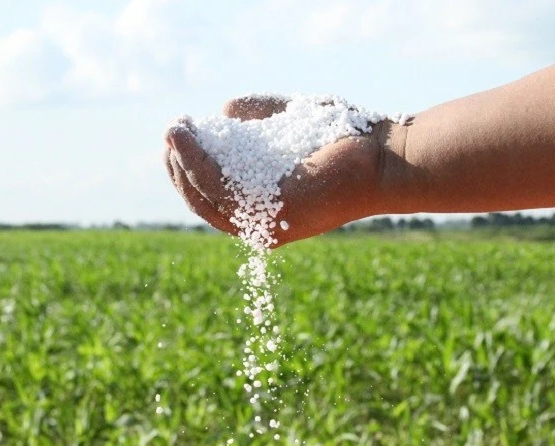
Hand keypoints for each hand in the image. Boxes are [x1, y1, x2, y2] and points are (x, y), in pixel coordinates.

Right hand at [164, 95, 404, 246]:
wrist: (385, 156)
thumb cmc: (345, 140)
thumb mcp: (289, 125)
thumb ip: (259, 118)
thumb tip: (224, 112)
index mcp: (268, 211)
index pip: (217, 199)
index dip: (190, 171)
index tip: (179, 140)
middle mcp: (265, 225)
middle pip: (204, 202)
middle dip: (179, 170)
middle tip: (169, 135)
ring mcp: (268, 224)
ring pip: (206, 196)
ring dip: (181, 162)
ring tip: (173, 131)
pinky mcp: (274, 214)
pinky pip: (220, 187)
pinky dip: (195, 161)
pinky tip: (185, 137)